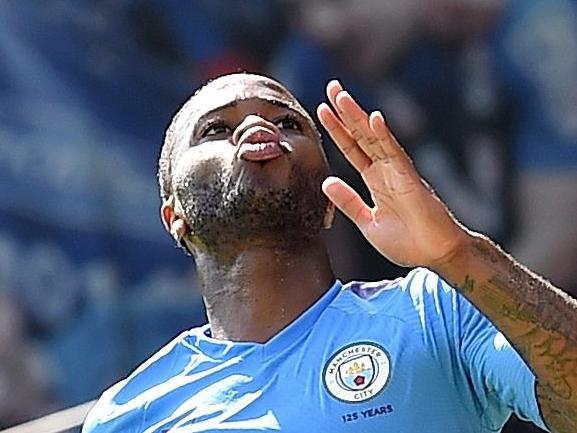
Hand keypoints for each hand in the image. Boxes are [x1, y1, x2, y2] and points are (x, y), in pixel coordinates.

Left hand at [317, 80, 469, 268]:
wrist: (435, 256)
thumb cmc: (407, 242)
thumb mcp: (368, 222)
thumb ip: (348, 202)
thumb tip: (326, 182)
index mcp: (375, 180)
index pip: (352, 148)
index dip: (337, 129)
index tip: (322, 109)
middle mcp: (386, 170)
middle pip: (361, 135)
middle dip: (346, 112)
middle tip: (331, 87)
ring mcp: (398, 172)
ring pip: (375, 138)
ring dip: (358, 117)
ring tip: (341, 96)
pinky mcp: (410, 180)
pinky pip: (395, 155)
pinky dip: (384, 137)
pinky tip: (373, 119)